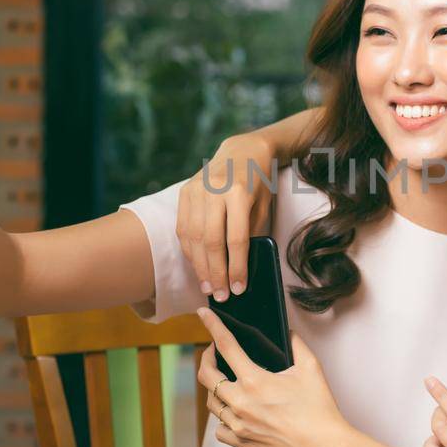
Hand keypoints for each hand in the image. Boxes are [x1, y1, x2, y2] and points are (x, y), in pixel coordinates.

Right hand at [176, 133, 278, 302]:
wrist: (243, 150)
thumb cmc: (260, 182)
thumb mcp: (264, 206)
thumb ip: (252, 233)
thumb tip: (241, 268)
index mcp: (239, 193)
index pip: (236, 239)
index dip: (237, 267)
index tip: (239, 288)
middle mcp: (215, 190)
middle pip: (211, 241)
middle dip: (216, 273)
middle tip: (222, 296)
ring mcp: (196, 190)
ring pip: (194, 237)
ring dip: (200, 267)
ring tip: (209, 287)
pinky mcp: (184, 192)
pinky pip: (183, 228)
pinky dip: (190, 251)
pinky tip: (198, 266)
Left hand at [195, 307, 351, 446]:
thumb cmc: (319, 410)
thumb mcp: (311, 369)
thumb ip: (296, 345)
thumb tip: (287, 333)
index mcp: (255, 381)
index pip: (226, 345)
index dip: (212, 325)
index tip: (203, 314)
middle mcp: (240, 403)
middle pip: (206, 375)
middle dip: (206, 358)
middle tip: (214, 352)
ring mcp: (238, 425)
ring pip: (210, 402)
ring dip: (214, 387)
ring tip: (225, 380)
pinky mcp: (242, 442)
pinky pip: (219, 428)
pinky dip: (222, 417)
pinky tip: (233, 411)